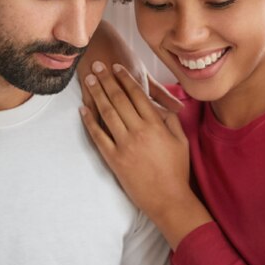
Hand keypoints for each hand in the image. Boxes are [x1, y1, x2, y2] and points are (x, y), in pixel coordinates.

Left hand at [79, 61, 191, 219]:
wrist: (168, 199)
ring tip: (88, 81)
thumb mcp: (181, 142)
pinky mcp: (114, 159)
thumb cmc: (177, 171)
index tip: (117, 67)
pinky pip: (98, 136)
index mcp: (156, 125)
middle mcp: (138, 132)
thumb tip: (165, 106)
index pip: (137, 95)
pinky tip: (83, 110)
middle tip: (97, 66)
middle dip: (107, 80)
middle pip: (119, 99)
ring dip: (96, 95)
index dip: (126, 79)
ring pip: (107, 114)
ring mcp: (124, 145)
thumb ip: (171, 121)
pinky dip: (89, 122)